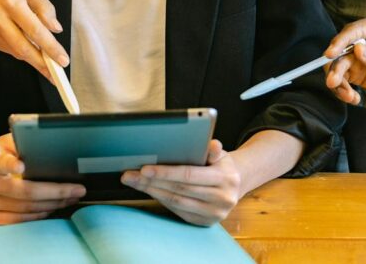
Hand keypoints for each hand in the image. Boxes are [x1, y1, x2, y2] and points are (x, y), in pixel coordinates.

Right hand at [0, 0, 67, 77]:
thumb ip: (45, 8)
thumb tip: (55, 29)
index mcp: (12, 3)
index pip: (35, 31)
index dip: (50, 48)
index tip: (62, 60)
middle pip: (23, 48)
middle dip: (42, 64)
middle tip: (56, 74)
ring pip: (14, 51)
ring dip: (31, 58)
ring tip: (45, 62)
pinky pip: (6, 49)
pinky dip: (18, 50)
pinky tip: (26, 47)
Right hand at [0, 133, 85, 224]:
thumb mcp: (1, 142)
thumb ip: (22, 142)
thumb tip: (50, 144)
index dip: (9, 165)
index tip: (21, 165)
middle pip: (24, 192)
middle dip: (55, 192)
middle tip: (77, 189)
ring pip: (25, 209)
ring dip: (52, 205)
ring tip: (71, 198)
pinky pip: (17, 220)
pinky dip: (37, 215)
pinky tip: (52, 208)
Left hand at [121, 140, 241, 225]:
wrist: (235, 185)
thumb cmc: (220, 165)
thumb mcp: (220, 154)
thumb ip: (213, 150)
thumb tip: (212, 144)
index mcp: (225, 179)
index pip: (189, 175)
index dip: (165, 172)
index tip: (144, 168)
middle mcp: (222, 199)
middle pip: (179, 190)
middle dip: (152, 182)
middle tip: (130, 175)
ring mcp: (214, 214)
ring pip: (176, 202)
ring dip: (153, 192)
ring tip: (135, 182)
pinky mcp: (206, 222)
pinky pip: (179, 211)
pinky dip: (162, 200)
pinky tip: (150, 190)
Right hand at [323, 12, 365, 103]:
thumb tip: (358, 51)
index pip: (352, 31)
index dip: (339, 42)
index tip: (330, 55)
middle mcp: (365, 38)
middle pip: (340, 50)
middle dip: (335, 67)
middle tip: (334, 84)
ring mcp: (361, 56)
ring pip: (338, 66)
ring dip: (338, 82)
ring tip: (349, 97)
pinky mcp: (360, 71)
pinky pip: (344, 79)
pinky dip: (344, 90)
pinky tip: (354, 99)